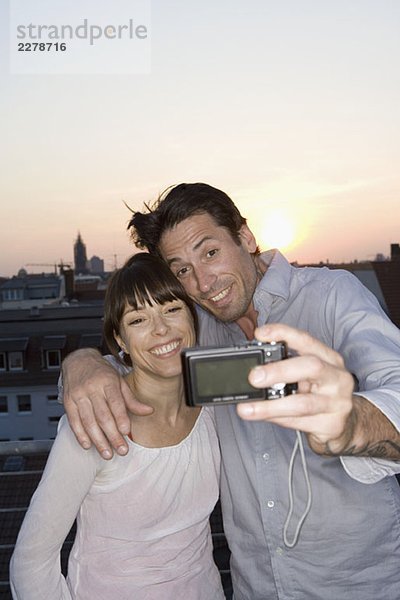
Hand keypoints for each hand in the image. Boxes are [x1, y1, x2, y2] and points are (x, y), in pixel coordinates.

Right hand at [62, 349, 152, 458]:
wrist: (78, 361)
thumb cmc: (101, 373)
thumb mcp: (119, 381)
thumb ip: (132, 399)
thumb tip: (149, 411)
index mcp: (107, 381)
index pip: (115, 402)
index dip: (120, 418)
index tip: (126, 432)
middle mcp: (92, 388)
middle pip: (102, 415)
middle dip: (112, 435)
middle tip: (121, 450)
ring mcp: (78, 395)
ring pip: (88, 421)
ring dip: (98, 440)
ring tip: (107, 453)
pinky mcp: (68, 402)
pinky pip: (74, 422)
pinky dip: (81, 435)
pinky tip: (88, 445)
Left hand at [236, 323, 355, 454]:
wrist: (347, 425)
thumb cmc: (320, 394)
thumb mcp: (306, 376)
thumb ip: (286, 368)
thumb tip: (251, 368)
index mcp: (329, 358)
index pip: (306, 340)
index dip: (283, 334)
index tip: (260, 334)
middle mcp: (337, 377)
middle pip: (311, 367)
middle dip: (279, 371)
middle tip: (253, 377)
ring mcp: (338, 403)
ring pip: (302, 403)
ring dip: (270, 406)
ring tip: (246, 409)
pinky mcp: (332, 425)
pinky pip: (299, 422)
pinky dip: (276, 419)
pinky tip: (261, 417)